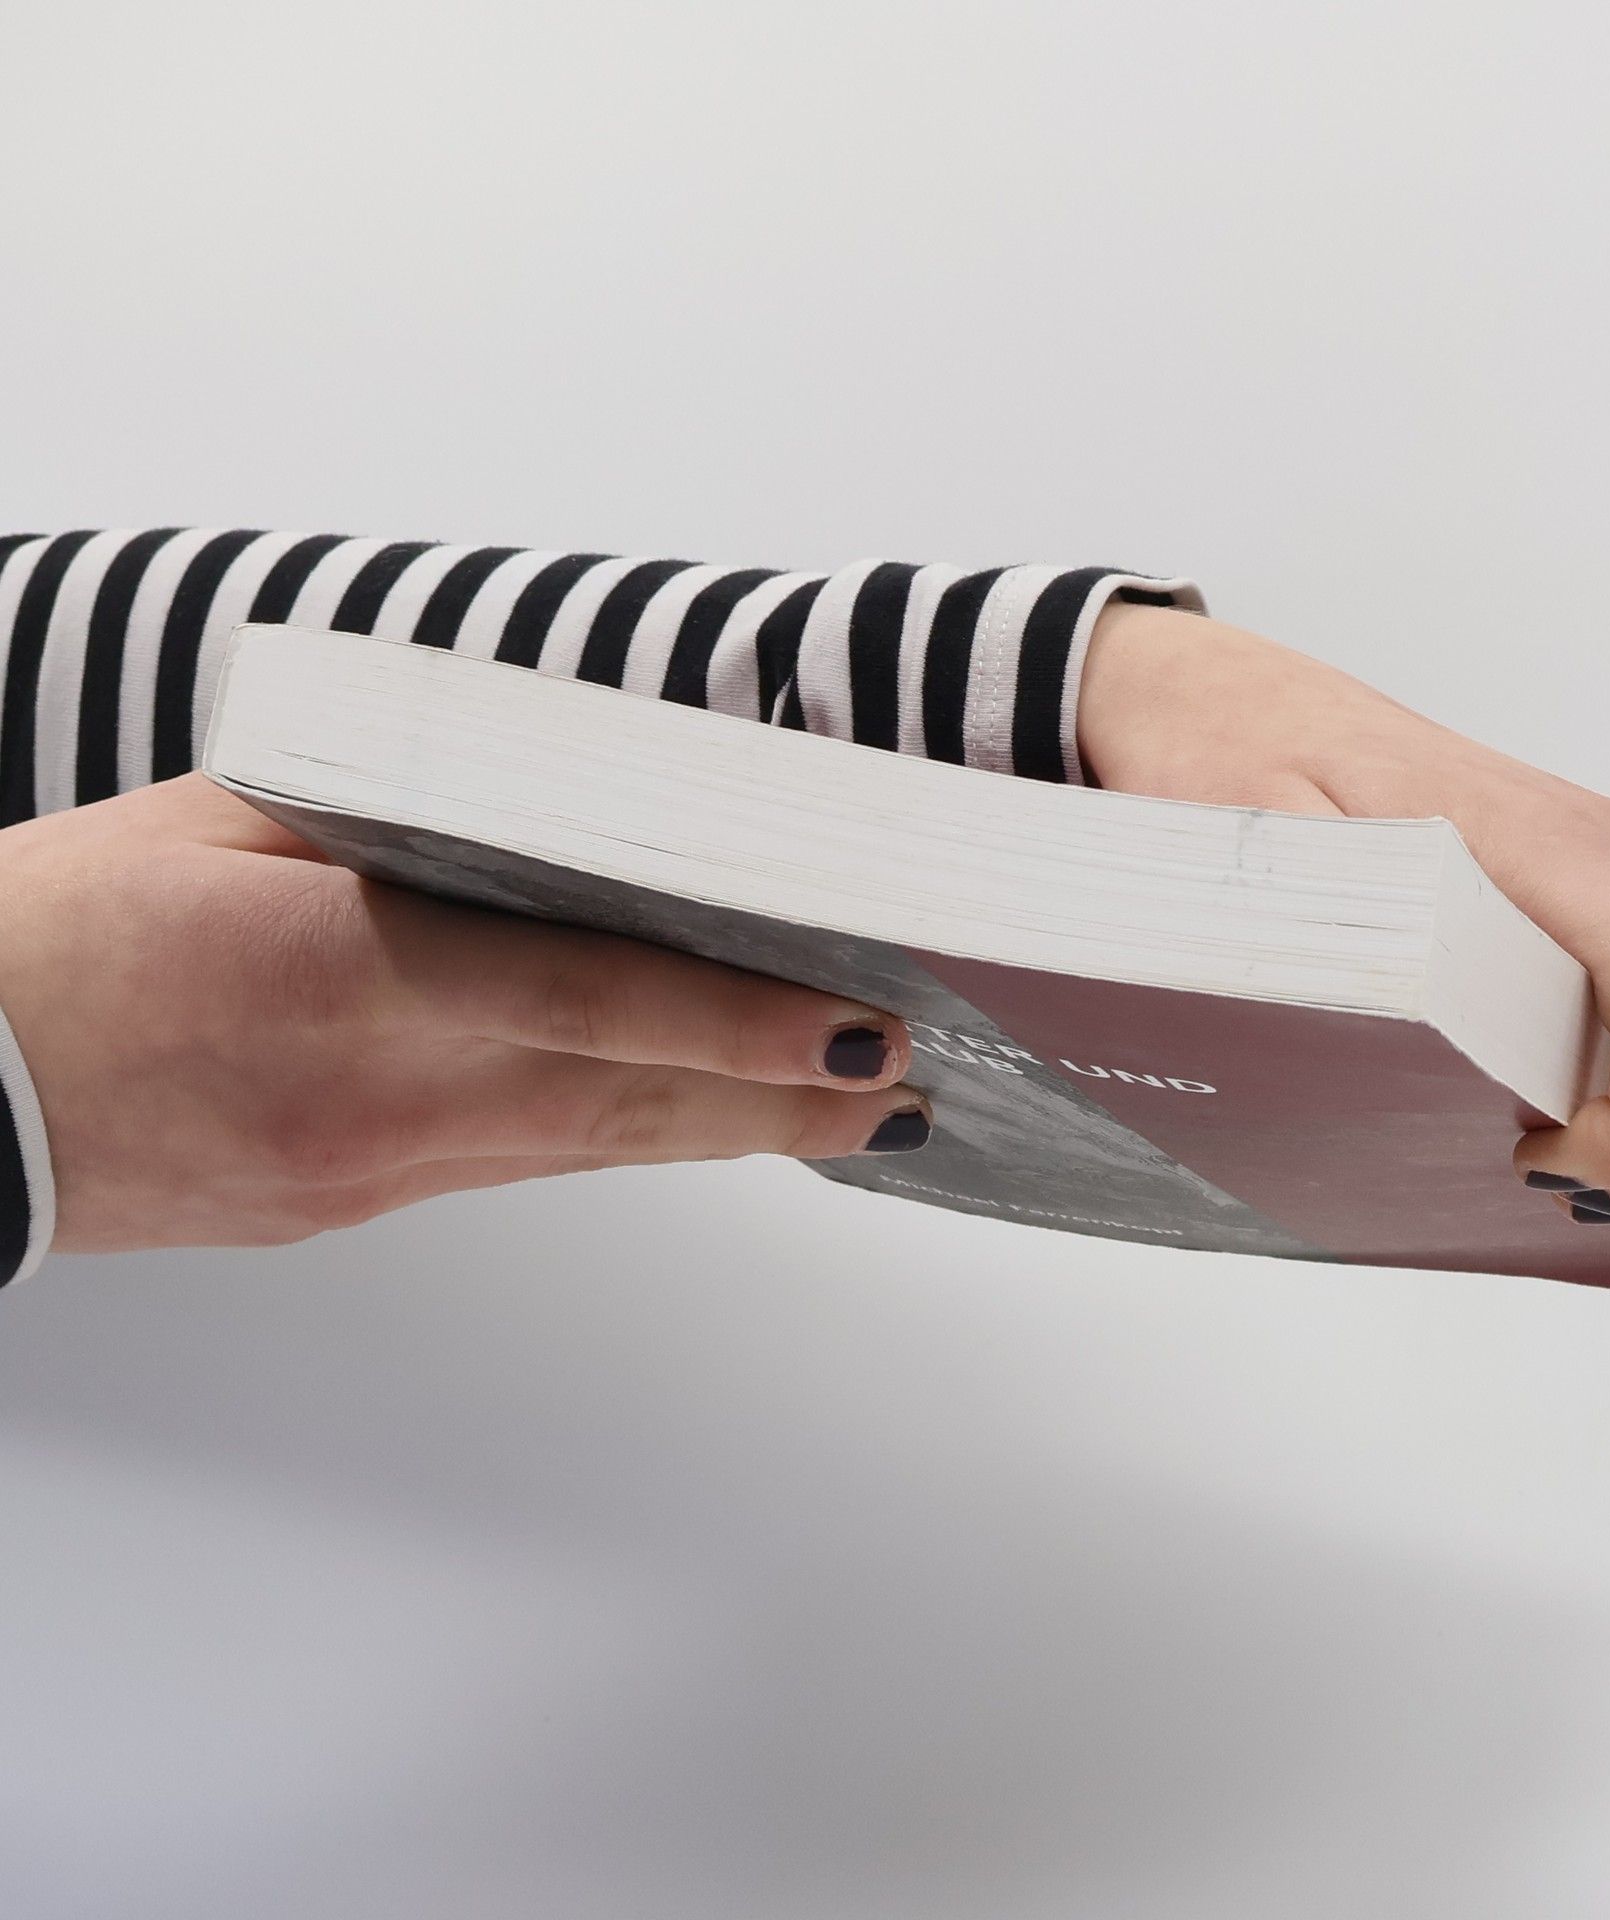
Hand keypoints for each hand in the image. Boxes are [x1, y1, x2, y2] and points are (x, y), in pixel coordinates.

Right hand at [0, 776, 927, 1253]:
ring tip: (849, 1119)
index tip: (856, 1031)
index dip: (736, 1025)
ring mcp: (368, 1170)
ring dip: (727, 1131)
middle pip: (627, 1101)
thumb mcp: (220, 826)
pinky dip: (621, 1144)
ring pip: (591, 1148)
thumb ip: (385, 821)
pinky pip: (520, 1168)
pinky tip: (686, 1125)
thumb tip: (531, 816)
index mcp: (340, 970)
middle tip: (914, 1089)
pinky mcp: (349, 1206)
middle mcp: (377, 1090)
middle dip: (783, 1099)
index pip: (586, 999)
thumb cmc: (57, 935)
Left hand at [1079, 601, 1609, 1243]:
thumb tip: (1382, 1085)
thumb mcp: (1252, 866)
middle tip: (1588, 1201)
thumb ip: (1328, 961)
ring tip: (1578, 1175)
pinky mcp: (1608, 913)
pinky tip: (1564, 1127)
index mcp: (1554, 858)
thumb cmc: (1235, 756)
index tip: (1536, 1163)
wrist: (1229, 695)